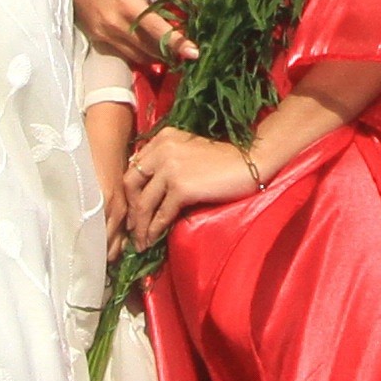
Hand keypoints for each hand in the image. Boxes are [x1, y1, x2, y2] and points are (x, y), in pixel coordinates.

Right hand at [70, 0, 191, 66]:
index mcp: (129, 5)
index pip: (159, 31)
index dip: (178, 44)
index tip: (195, 54)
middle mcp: (116, 24)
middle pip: (149, 49)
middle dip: (170, 53)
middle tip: (186, 51)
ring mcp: (104, 33)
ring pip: (136, 55)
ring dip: (155, 55)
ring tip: (170, 51)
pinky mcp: (96, 37)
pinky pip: (122, 52)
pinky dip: (138, 52)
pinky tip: (148, 46)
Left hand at [115, 128, 259, 246]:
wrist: (250, 163)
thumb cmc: (223, 160)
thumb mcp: (187, 151)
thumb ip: (166, 161)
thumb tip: (145, 189)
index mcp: (162, 138)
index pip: (134, 167)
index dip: (130, 192)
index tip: (132, 209)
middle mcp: (162, 149)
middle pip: (131, 185)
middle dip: (130, 211)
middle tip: (132, 229)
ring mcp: (170, 168)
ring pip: (144, 203)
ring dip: (140, 227)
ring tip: (140, 242)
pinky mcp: (181, 187)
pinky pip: (161, 214)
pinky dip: (155, 230)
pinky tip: (154, 239)